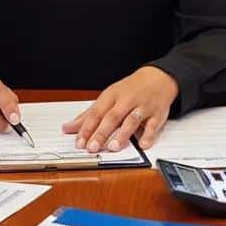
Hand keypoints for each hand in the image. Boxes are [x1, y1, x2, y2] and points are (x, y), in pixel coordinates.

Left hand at [62, 66, 177, 152]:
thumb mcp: (108, 98)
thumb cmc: (130, 90)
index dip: (87, 128)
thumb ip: (88, 115)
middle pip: (112, 117)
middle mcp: (126, 100)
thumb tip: (68, 128)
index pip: (96, 112)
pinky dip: (148, 135)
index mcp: (112, 95)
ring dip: (123, 134)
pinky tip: (142, 145)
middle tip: (92, 147)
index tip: (79, 142)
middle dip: (101, 132)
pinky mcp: (157, 114)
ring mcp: (142, 107)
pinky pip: (153, 125)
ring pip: (131, 120)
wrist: (157, 78)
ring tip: (113, 147)